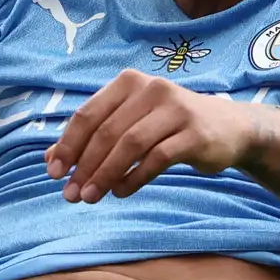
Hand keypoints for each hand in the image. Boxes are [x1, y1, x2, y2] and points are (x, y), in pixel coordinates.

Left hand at [45, 71, 257, 201]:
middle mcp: (152, 89)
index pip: (89, 114)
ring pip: (130, 144)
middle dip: (84, 166)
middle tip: (71, 194)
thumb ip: (94, 137)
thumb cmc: (169, 126)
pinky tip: (122, 192)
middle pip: (107, 131)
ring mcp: (176, 109)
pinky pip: (157, 158)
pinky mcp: (194, 133)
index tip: (54, 173)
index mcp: (129, 82)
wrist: (229, 128)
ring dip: (106, 174)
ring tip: (91, 197)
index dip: (68, 145)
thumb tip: (51, 160)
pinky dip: (134, 178)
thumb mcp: (131, 123)